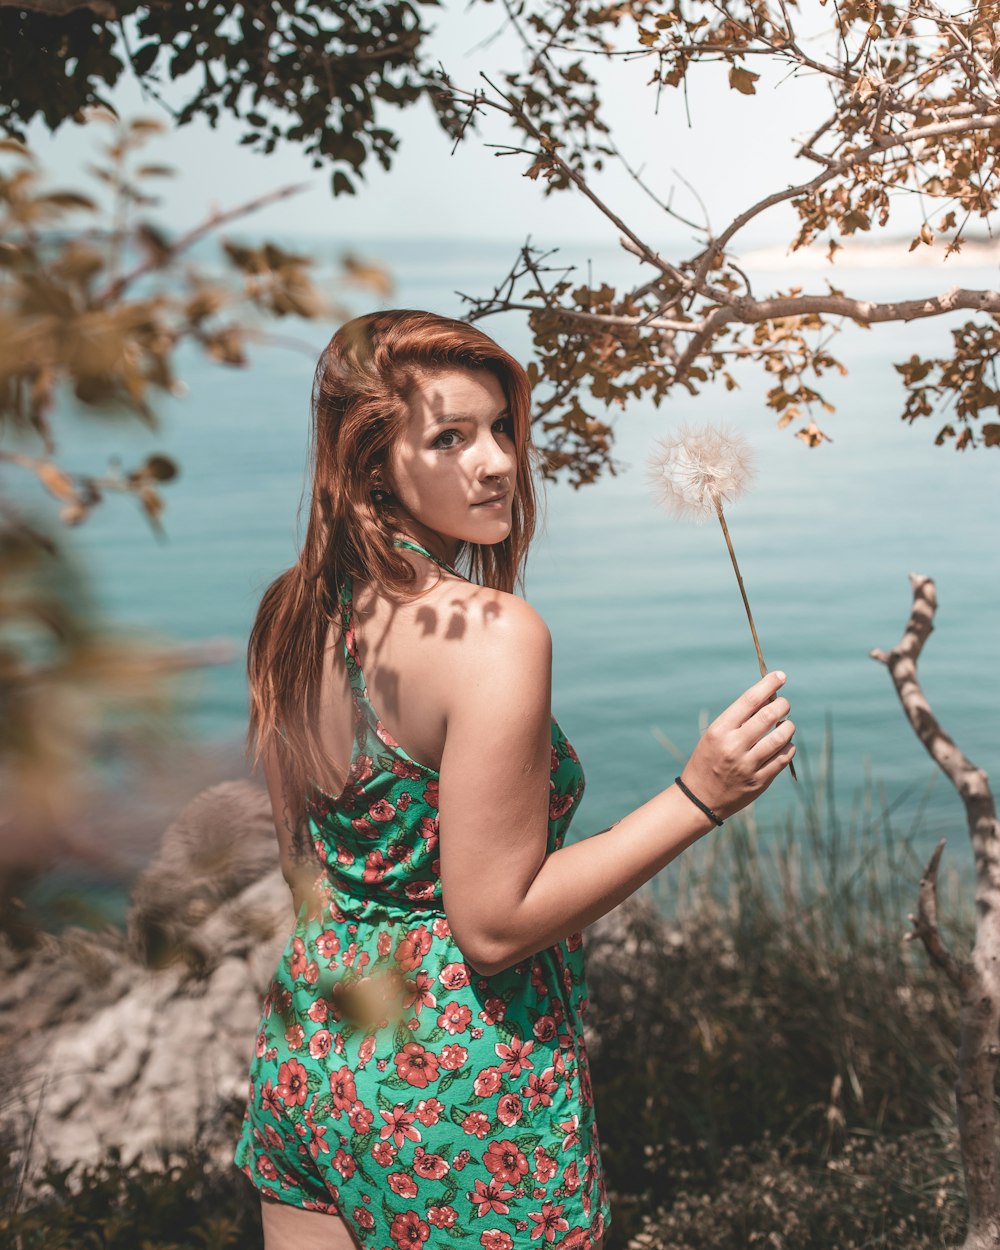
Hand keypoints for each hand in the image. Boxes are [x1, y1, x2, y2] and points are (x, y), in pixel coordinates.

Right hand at [680, 670, 794, 819]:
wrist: (700, 799)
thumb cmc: (709, 760)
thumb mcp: (715, 736)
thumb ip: (739, 720)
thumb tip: (769, 698)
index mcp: (719, 730)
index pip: (749, 700)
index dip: (768, 684)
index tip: (781, 676)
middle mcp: (733, 746)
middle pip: (768, 716)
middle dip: (782, 705)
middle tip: (784, 703)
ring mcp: (747, 765)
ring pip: (780, 738)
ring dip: (788, 727)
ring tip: (786, 725)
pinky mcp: (759, 782)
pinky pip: (783, 758)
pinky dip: (789, 747)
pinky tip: (785, 744)